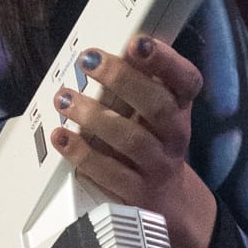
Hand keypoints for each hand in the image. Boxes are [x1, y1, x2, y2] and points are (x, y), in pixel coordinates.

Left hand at [50, 34, 217, 247]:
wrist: (168, 205)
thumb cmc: (151, 145)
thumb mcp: (153, 115)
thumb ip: (136, 86)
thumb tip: (98, 54)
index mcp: (180, 110)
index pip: (186, 81)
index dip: (165, 60)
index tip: (136, 42)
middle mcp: (175, 137)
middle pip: (157, 107)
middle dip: (122, 79)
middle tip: (88, 60)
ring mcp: (157, 168)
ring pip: (132, 140)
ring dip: (94, 116)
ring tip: (64, 98)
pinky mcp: (137, 196)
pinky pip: (110, 174)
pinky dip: (82, 154)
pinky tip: (61, 137)